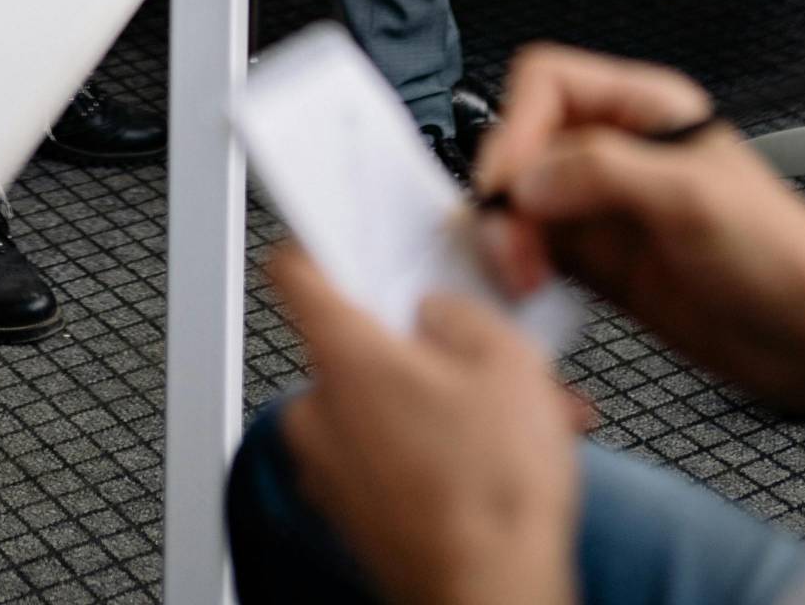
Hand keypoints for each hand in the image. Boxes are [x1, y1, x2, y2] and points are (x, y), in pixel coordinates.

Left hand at [271, 246, 577, 604]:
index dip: (320, 243)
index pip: (294, 270)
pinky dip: (434, 451)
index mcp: (343, 358)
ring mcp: (332, 473)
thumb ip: (459, 312)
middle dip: (417, 346)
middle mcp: (320, 415)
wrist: (494, 601)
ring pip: (381, 407)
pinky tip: (495, 463)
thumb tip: (436, 312)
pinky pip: (387, 458)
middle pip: (354, 345)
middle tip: (474, 352)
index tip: (341, 237)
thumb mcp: (506, 360)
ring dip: (439, 404)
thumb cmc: (493, 497)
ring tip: (510, 421)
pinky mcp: (355, 519)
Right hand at [472, 44, 804, 422]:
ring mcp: (606, 209)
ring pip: (521, 204)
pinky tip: (531, 295)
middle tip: (512, 247)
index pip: (548, 83)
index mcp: (644, 110)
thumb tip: (528, 179)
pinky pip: (537, 254)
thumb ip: (604, 174)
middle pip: (524, 145)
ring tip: (522, 278)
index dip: (518, 126)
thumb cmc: (785, 256)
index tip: (511, 184)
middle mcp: (617, 152)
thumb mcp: (693, 198)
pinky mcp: (603, 264)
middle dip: (506, 194)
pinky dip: (519, 271)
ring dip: (506, 238)